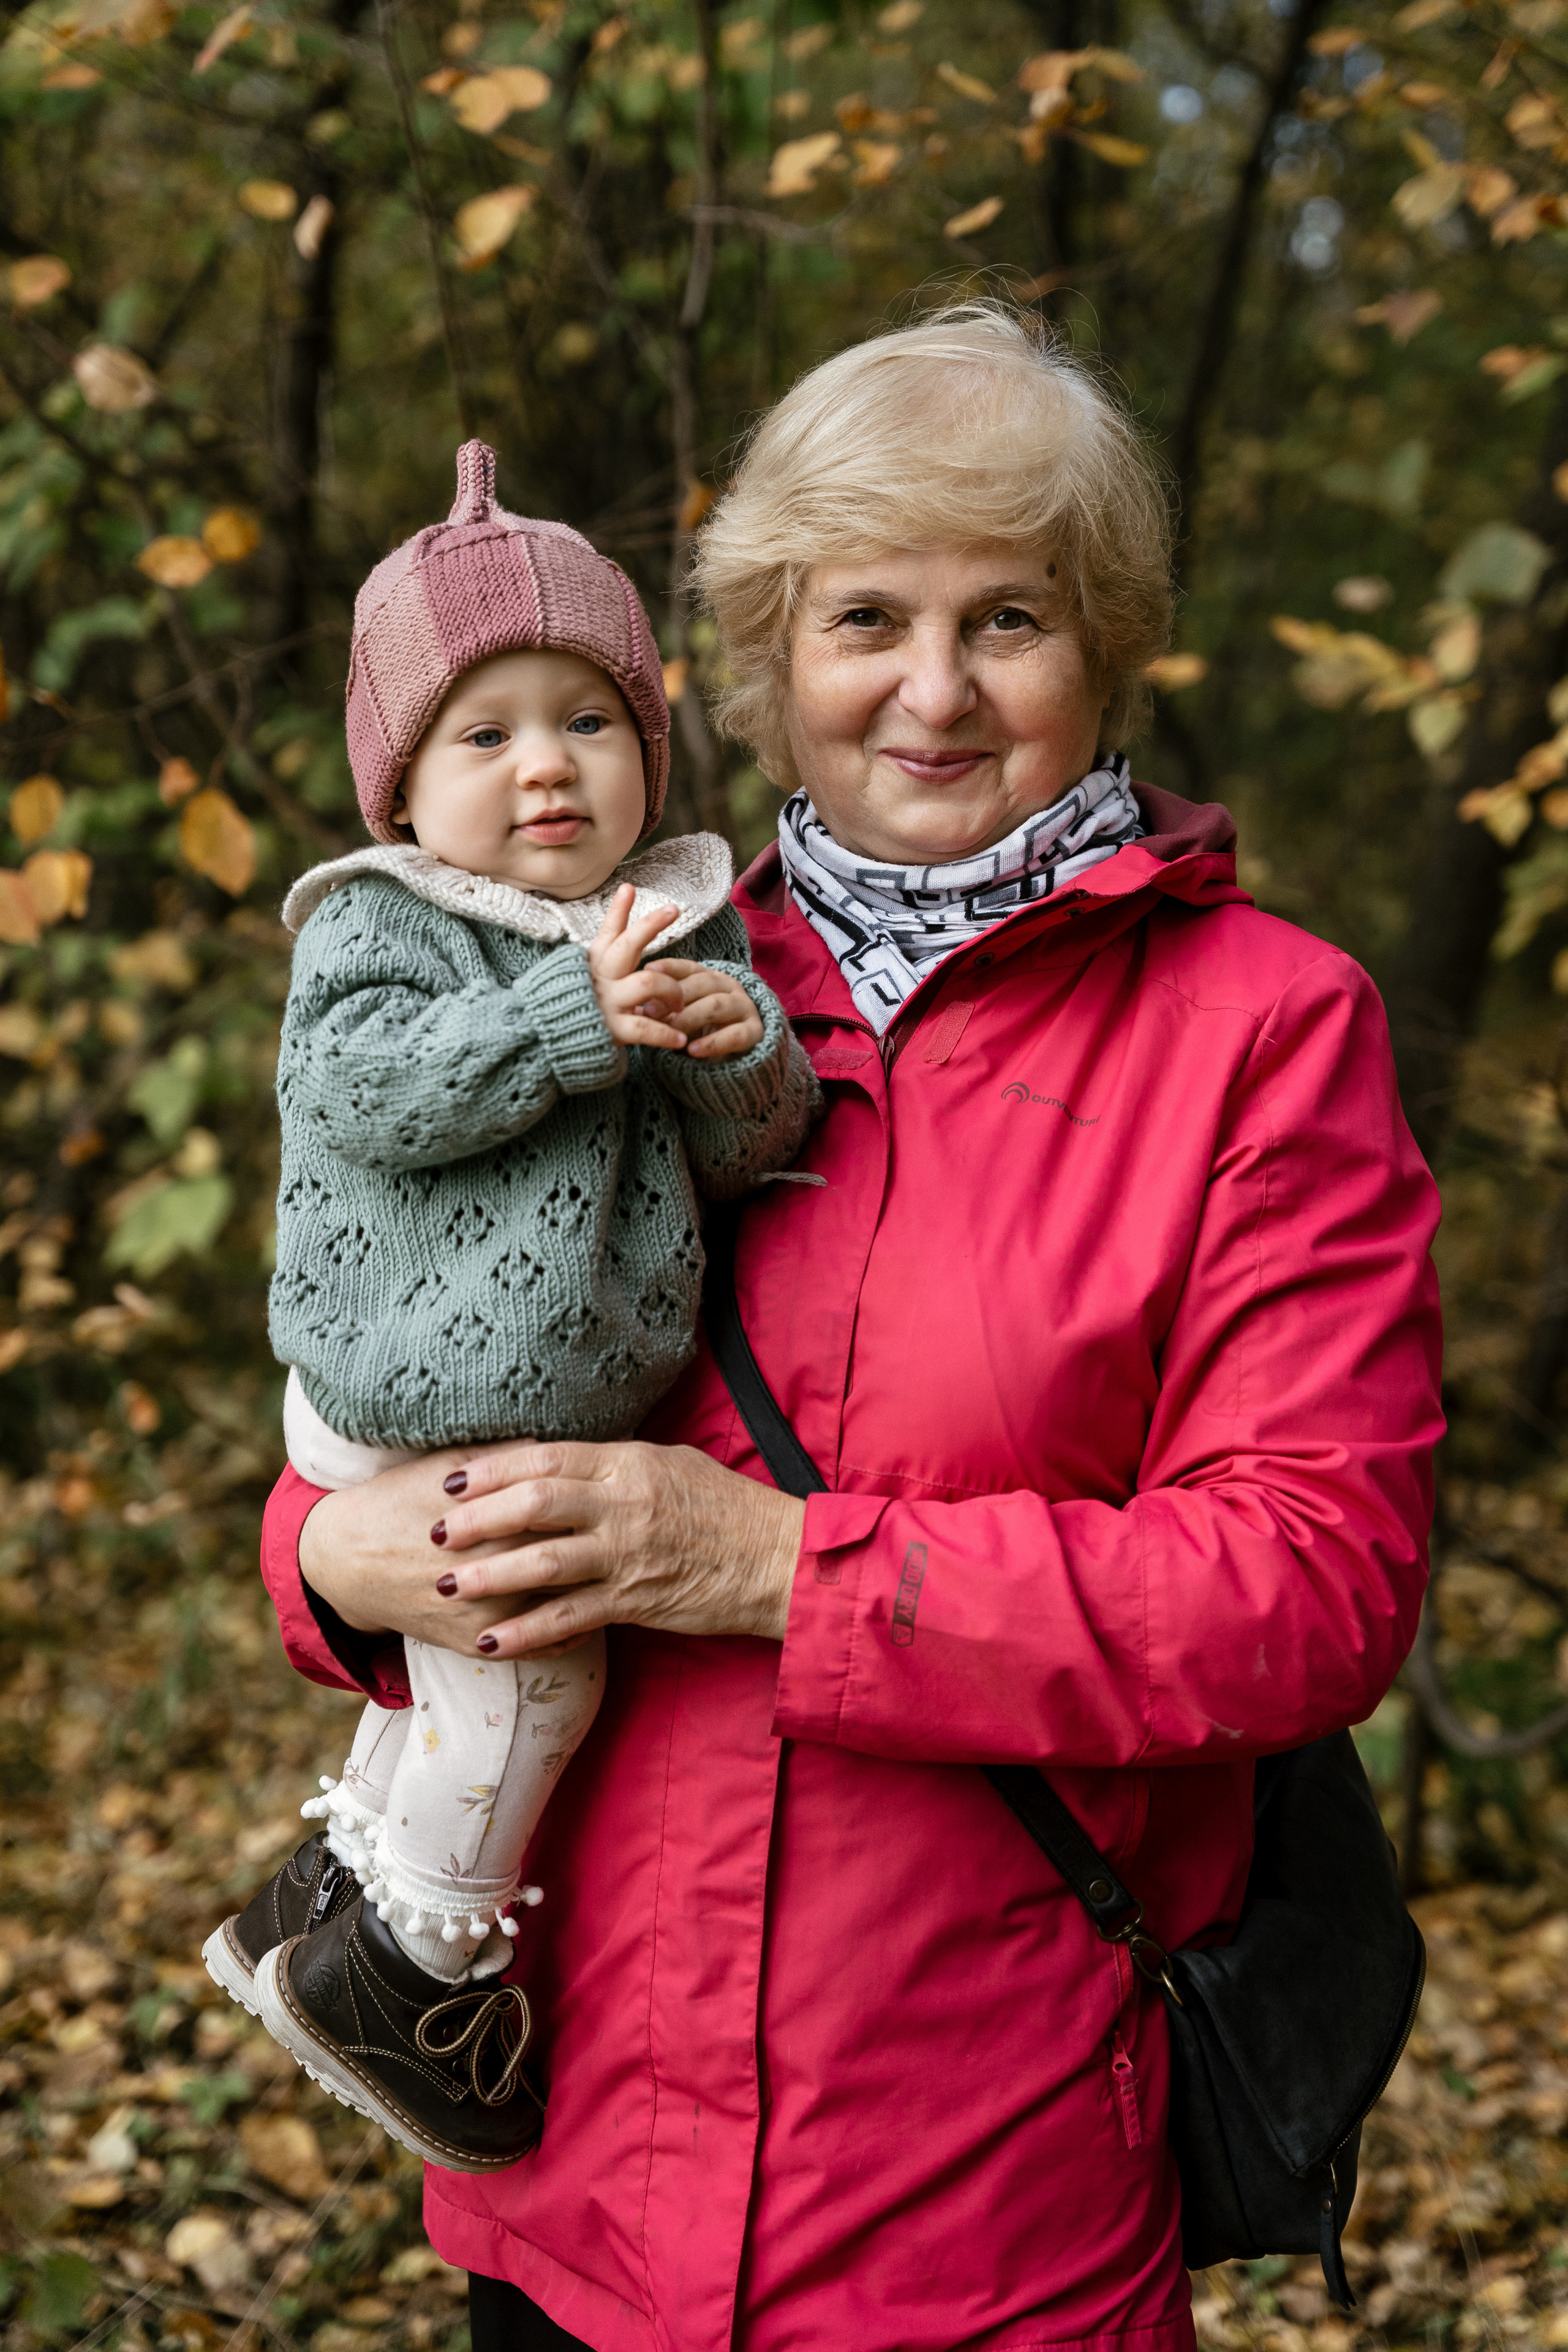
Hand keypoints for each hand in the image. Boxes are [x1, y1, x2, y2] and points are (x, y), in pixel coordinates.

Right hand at [298, 1446, 588, 1660]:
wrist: (346, 1558)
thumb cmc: (399, 1500)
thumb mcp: (446, 1464)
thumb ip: (506, 1458)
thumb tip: (559, 1448)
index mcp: (486, 1519)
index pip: (555, 1513)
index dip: (590, 1506)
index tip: (617, 1497)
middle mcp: (486, 1569)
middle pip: (560, 1560)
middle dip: (597, 1551)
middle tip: (631, 1538)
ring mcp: (480, 1612)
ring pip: (553, 1609)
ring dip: (589, 1596)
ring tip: (617, 1578)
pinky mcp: (470, 1643)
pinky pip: (532, 1646)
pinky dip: (564, 1634)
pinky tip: (586, 1618)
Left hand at [428, 1440, 805, 1657]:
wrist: (776, 1560)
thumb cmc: (726, 1507)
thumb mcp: (670, 1465)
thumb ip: (614, 1465)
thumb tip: (560, 1463)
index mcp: (630, 1463)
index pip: (548, 1458)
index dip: (494, 1469)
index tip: (452, 1480)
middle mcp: (624, 1505)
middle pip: (536, 1505)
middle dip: (477, 1519)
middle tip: (433, 1532)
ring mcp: (629, 1554)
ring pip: (544, 1563)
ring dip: (490, 1575)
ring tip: (447, 1585)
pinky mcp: (636, 1600)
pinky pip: (569, 1619)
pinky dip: (525, 1632)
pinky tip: (489, 1641)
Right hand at [588, 884, 688, 1048]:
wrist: (551, 1041)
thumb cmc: (582, 1000)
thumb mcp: (592, 966)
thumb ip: (612, 934)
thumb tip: (627, 888)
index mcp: (596, 962)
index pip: (608, 931)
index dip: (619, 909)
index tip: (629, 888)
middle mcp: (601, 977)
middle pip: (627, 946)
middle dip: (650, 925)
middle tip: (673, 910)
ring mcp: (607, 1002)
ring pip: (647, 984)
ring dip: (672, 991)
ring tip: (680, 1004)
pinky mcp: (612, 1030)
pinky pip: (645, 1028)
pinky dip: (666, 1035)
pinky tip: (679, 1039)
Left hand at [641, 959, 763, 1060]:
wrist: (733, 1058)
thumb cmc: (699, 1032)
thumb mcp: (678, 1018)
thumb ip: (662, 1011)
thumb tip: (635, 1008)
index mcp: (710, 978)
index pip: (689, 968)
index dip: (669, 968)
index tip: (648, 970)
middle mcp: (729, 987)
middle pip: (703, 983)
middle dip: (676, 996)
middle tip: (651, 1012)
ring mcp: (745, 1007)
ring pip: (717, 1005)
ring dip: (691, 1018)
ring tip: (671, 1033)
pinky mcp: (754, 1032)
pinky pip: (735, 1035)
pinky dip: (713, 1042)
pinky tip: (693, 1051)